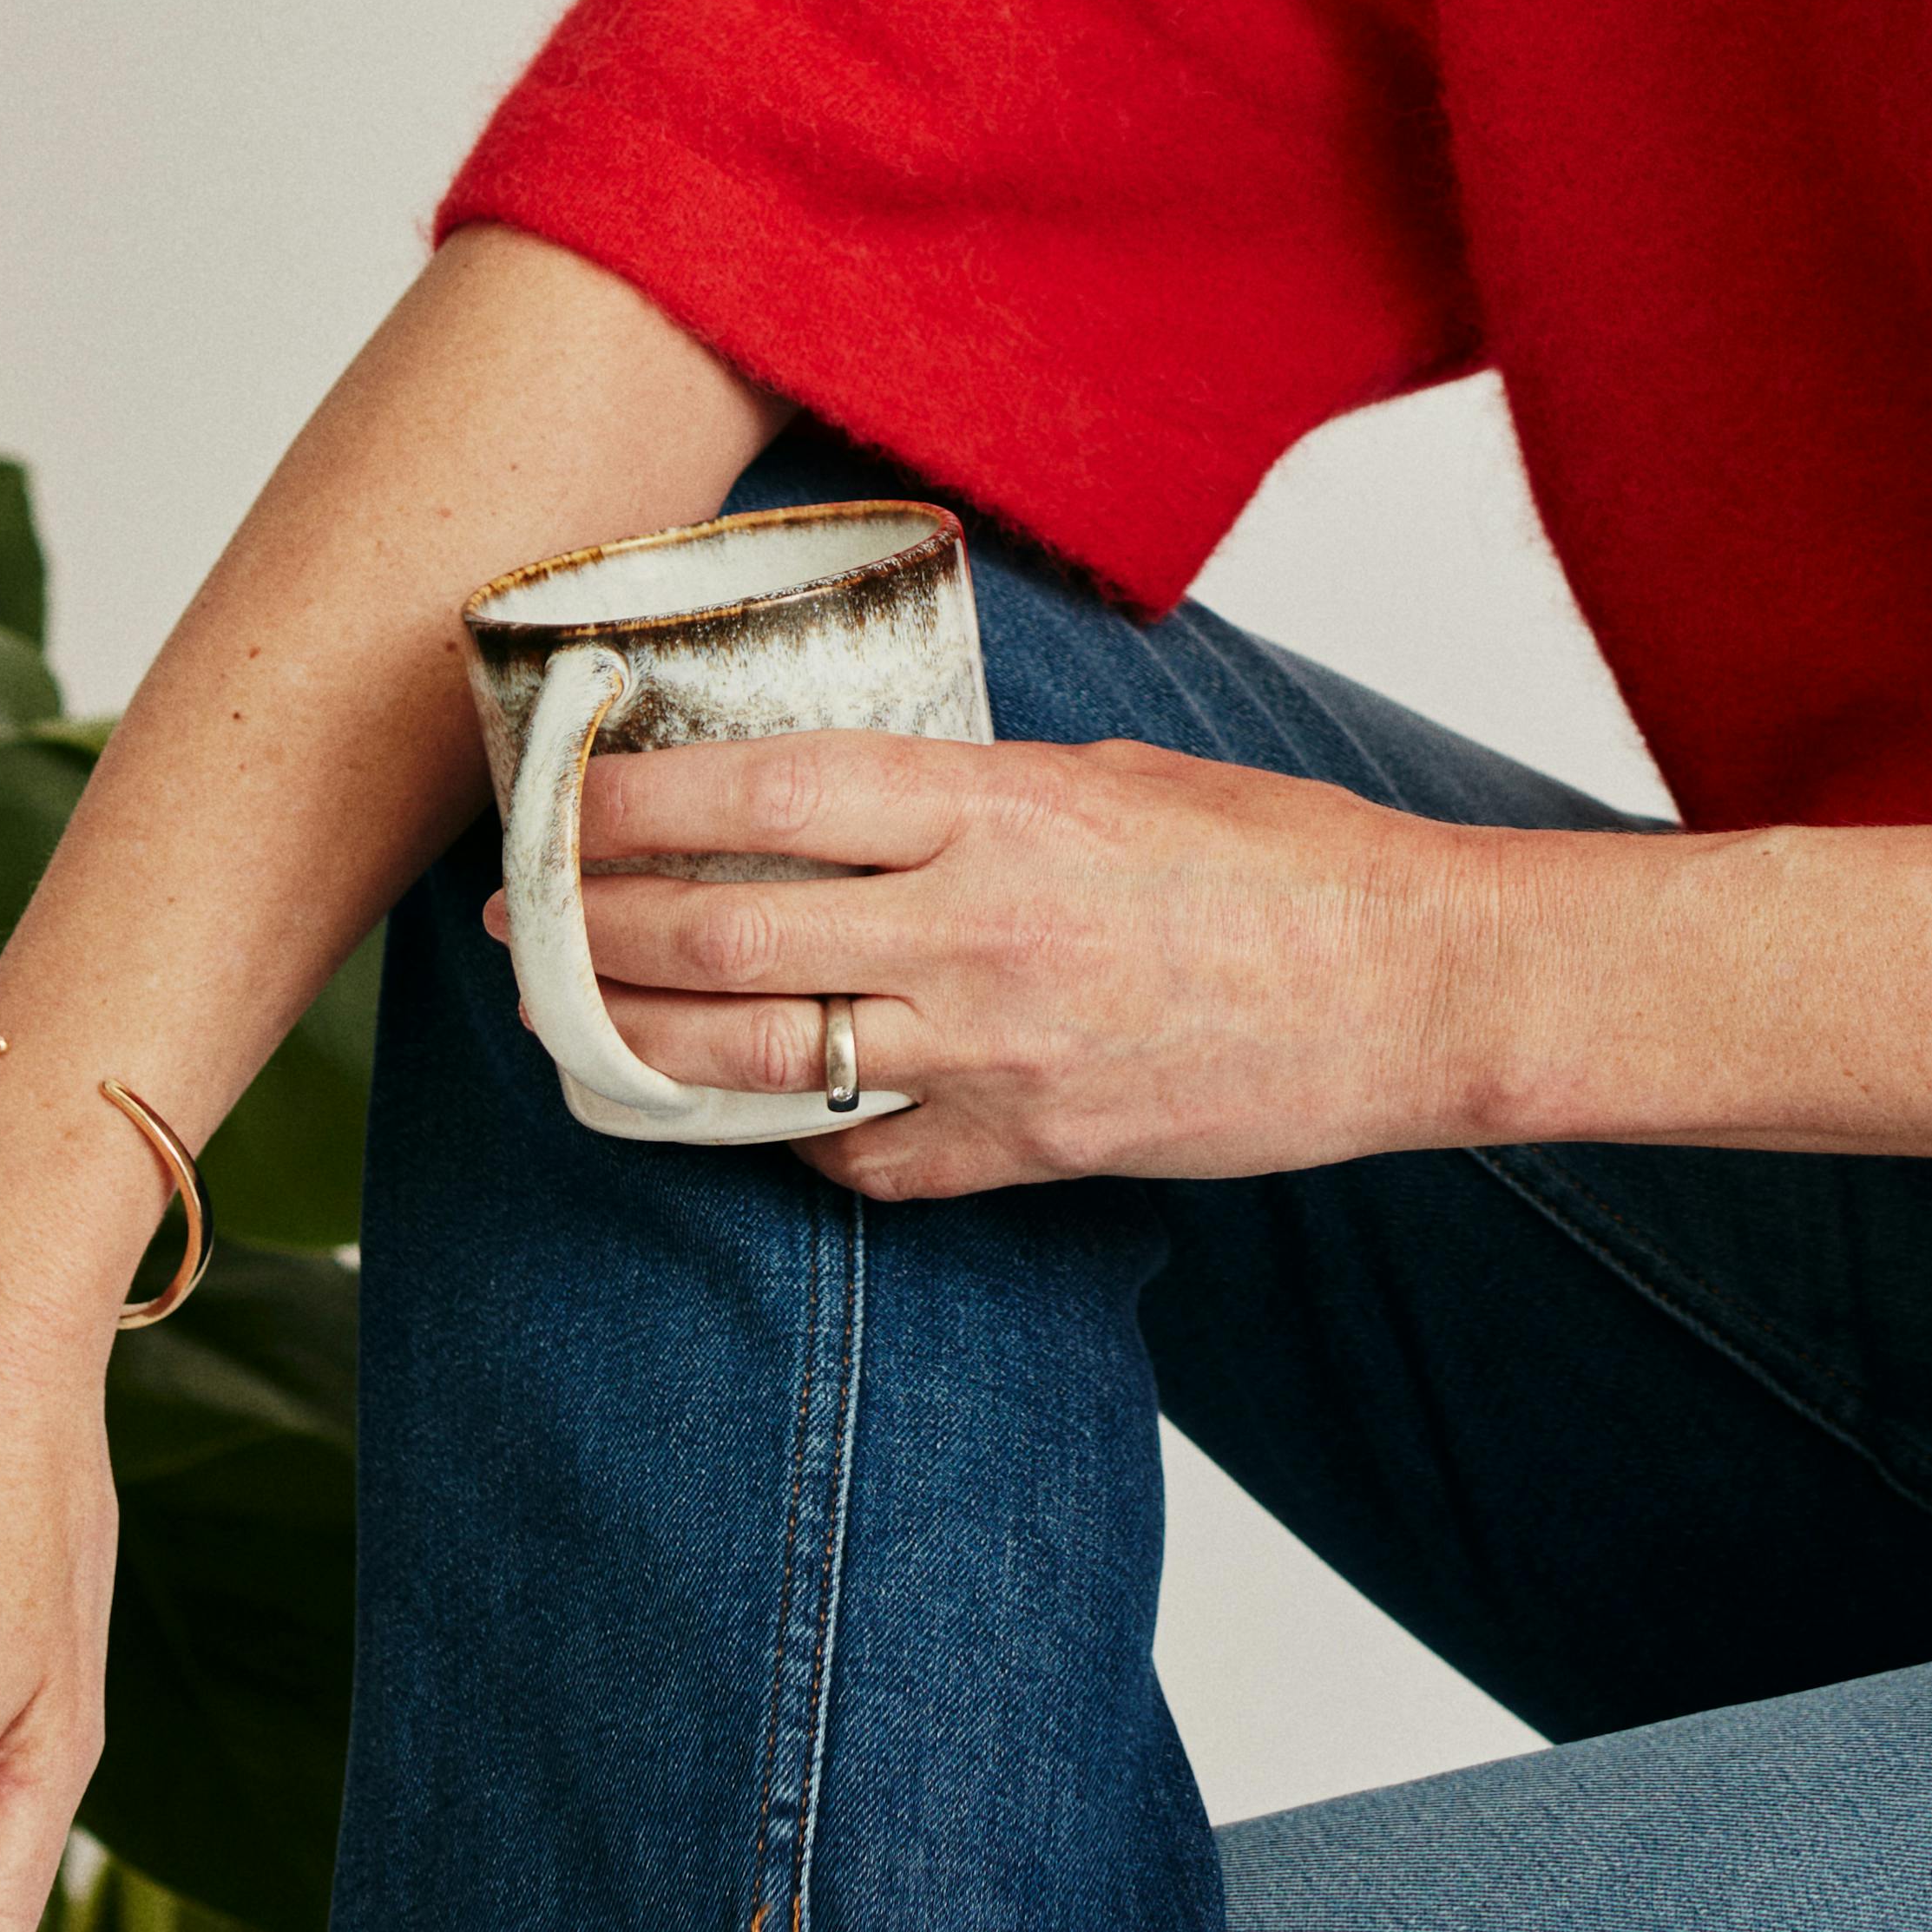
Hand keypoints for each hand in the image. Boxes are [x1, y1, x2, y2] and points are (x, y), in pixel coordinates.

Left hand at [525, 727, 1510, 1199]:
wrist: (1409, 990)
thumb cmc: (1284, 861)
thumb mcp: (1116, 772)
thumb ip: (976, 788)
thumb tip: (856, 796)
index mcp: (993, 807)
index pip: (756, 792)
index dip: (628, 800)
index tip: (554, 799)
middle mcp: (970, 930)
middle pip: (715, 932)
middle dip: (586, 930)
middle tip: (522, 922)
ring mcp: (990, 1055)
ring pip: (751, 1057)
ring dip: (635, 1041)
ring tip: (572, 1022)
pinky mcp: (1022, 1154)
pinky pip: (857, 1158)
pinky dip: (786, 1137)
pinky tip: (741, 1112)